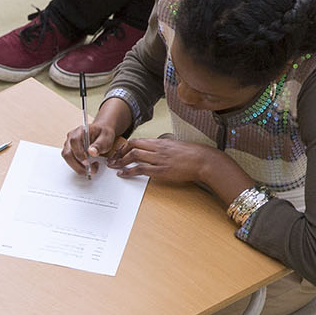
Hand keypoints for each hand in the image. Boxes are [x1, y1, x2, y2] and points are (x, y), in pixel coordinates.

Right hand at [63, 98, 134, 175]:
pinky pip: (71, 160)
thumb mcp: (107, 137)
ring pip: (67, 158)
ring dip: (78, 166)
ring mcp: (69, 144)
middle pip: (67, 152)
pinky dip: (79, 166)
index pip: (73, 142)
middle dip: (78, 164)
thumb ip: (100, 144)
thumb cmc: (105, 132)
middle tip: (90, 170)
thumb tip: (92, 152)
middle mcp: (71, 136)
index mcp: (79, 131)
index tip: (88, 162)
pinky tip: (89, 166)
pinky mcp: (71, 150)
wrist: (104, 132)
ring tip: (91, 168)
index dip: (79, 153)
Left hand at [106, 136, 220, 186]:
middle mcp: (158, 148)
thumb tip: (155, 150)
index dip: (125, 146)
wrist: (203, 160)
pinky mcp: (162, 170)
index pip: (138, 140)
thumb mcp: (175, 146)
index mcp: (161, 142)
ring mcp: (159, 159)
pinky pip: (141, 169)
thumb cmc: (192, 154)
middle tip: (112, 159)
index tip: (119, 151)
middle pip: (132, 146)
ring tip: (114, 166)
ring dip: (121, 161)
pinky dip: (129, 171)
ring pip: (134, 156)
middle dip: (119, 152)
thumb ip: (163, 148)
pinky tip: (123, 174)